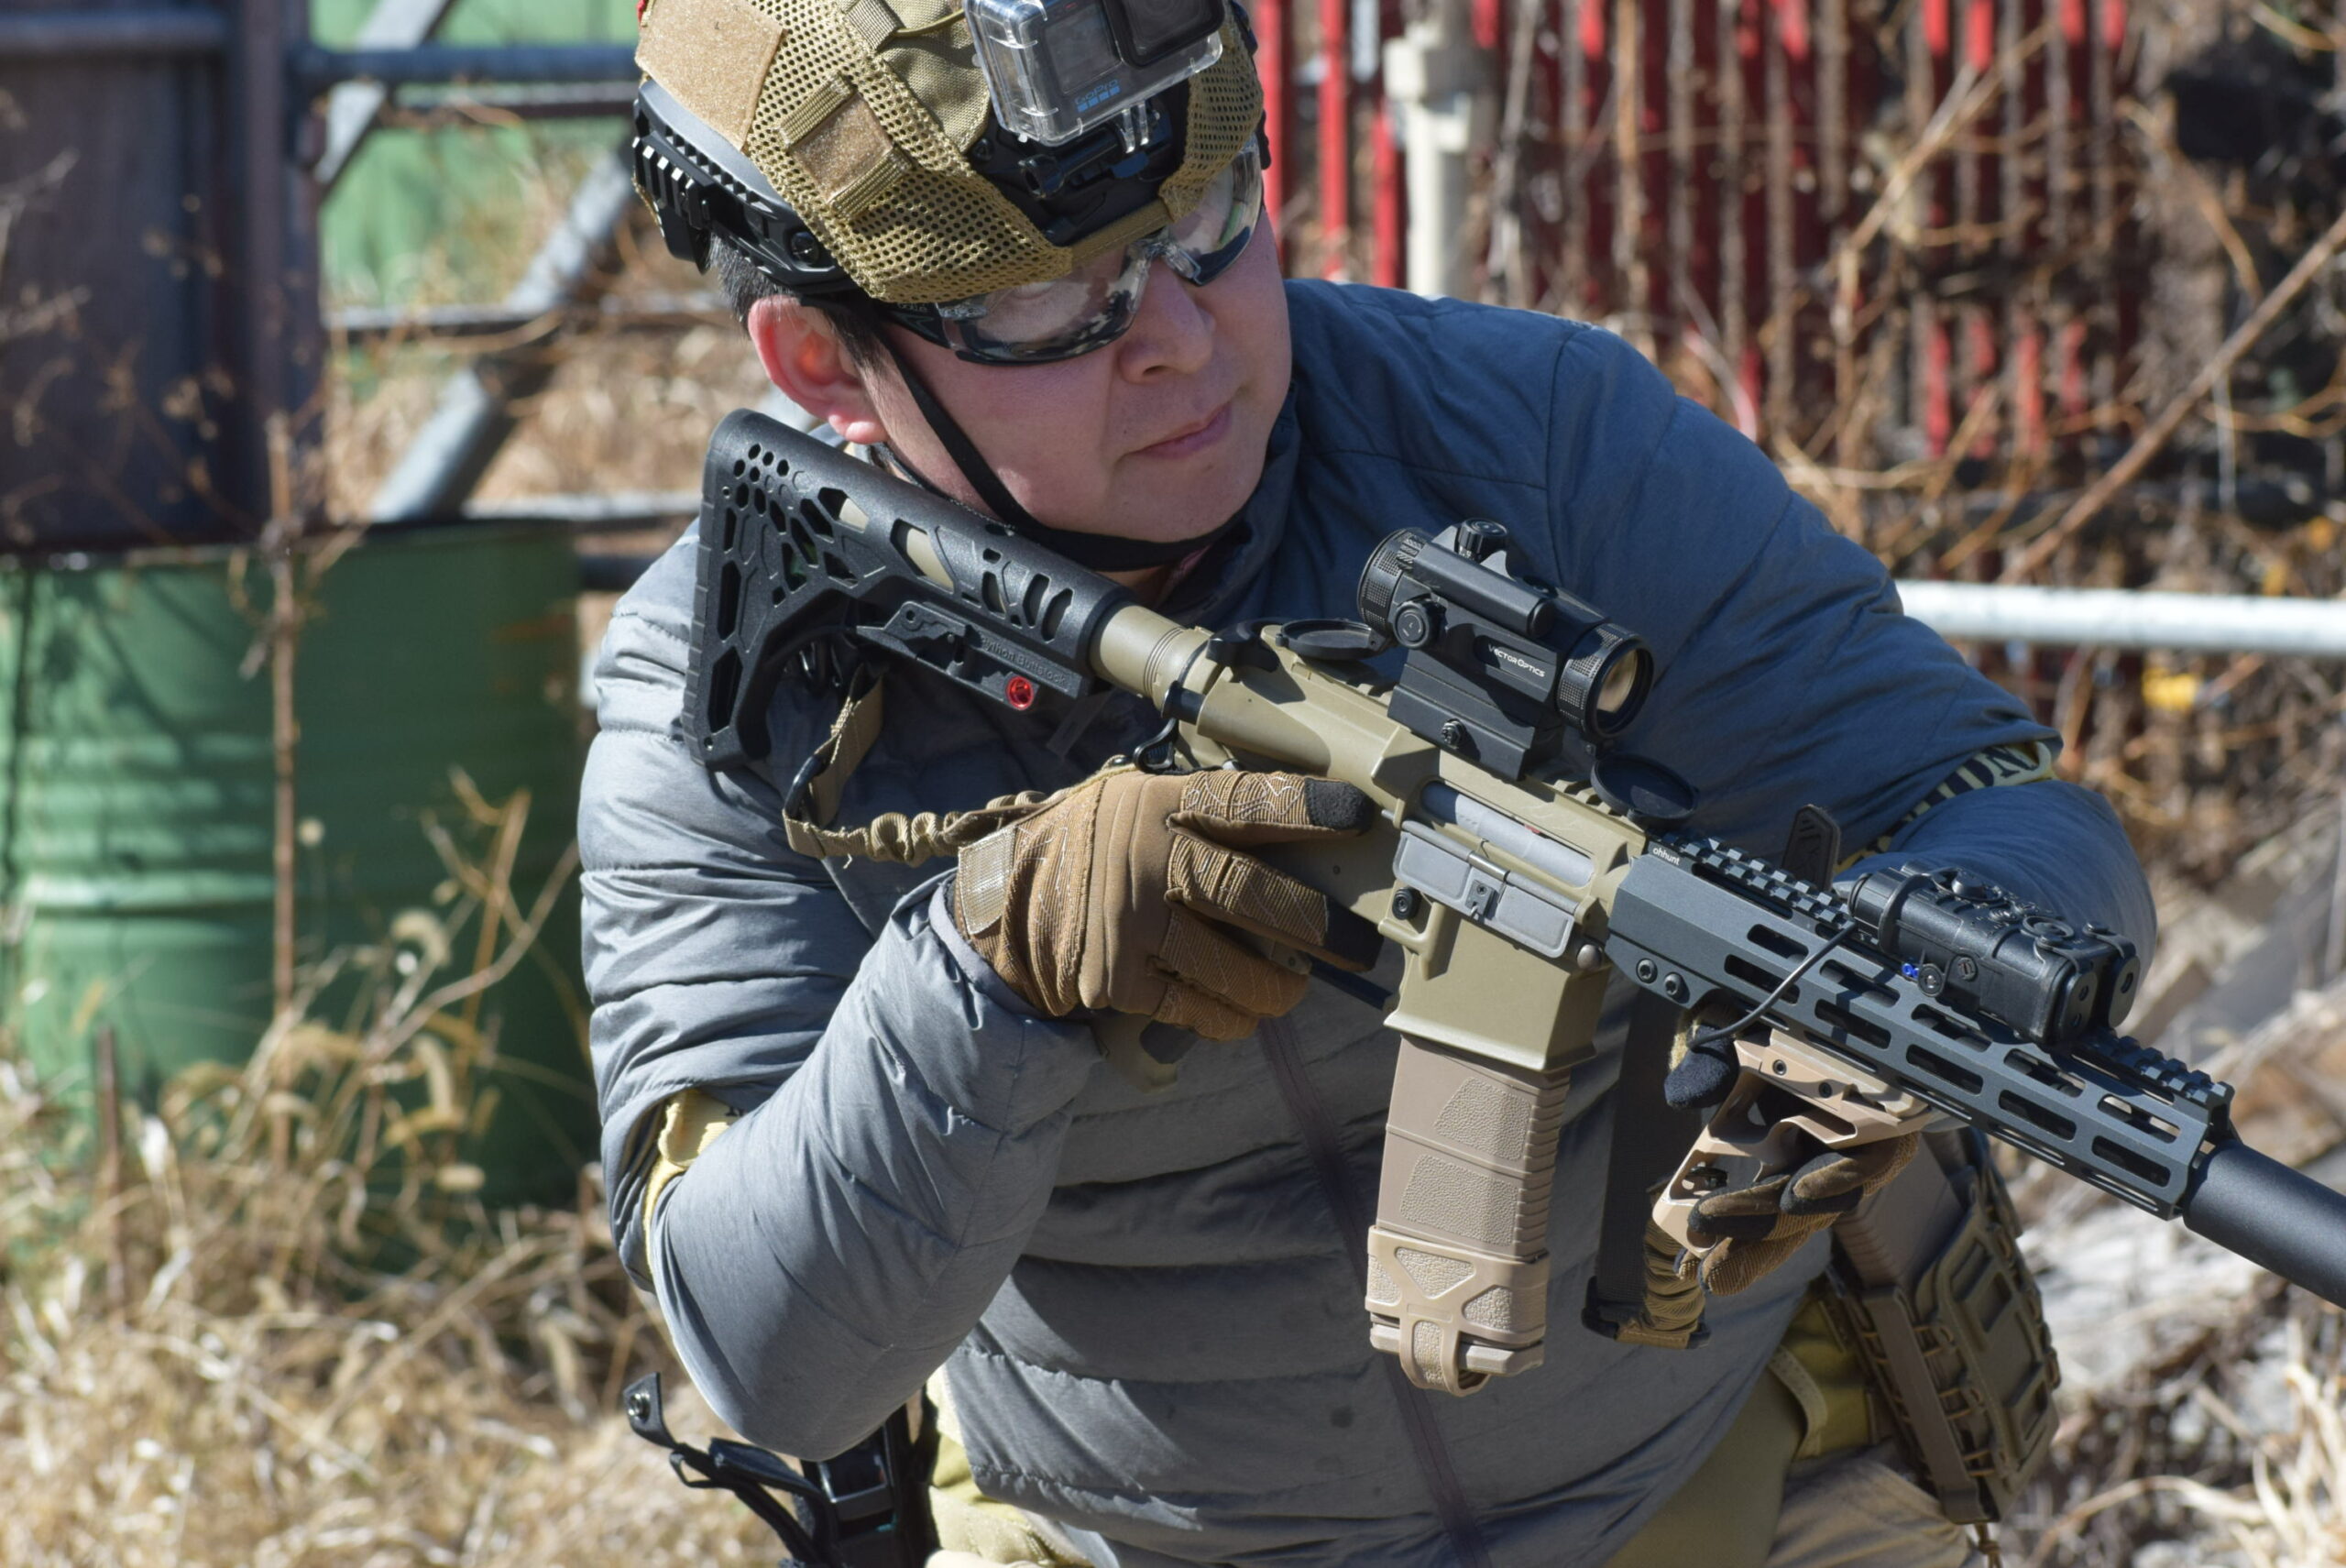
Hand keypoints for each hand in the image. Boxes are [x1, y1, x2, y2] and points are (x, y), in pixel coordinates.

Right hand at [952, 765, 1382, 1039]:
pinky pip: (1196, 1008)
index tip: (1358, 815)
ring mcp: (1130, 925)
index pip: (1243, 801)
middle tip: (1358, 946)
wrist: (1012, 903)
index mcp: (1159, 806)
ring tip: (1295, 990)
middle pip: (1247, 894)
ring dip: (1277, 988)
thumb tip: (1306, 856)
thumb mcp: (1143, 806)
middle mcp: (1146, 862)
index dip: (1304, 808)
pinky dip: (1230, 1017)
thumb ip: (1206, 821)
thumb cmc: (1103, 849)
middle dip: (1315, 924)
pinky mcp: (1117, 980)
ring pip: (1230, 967)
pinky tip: (1242, 1013)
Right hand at [1664, 1027, 1918, 1294]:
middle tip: (1709, 1271)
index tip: (1693, 1269)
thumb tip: (1682, 1098)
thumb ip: (1708, 1070)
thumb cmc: (1792, 1026)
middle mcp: (1821, 1162)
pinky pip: (1865, 1167)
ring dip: (1771, 1219)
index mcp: (1785, 1154)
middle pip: (1787, 1219)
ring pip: (1820, 1202)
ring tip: (1722, 1228)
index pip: (1757, 1209)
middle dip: (1748, 1249)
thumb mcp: (1735, 1042)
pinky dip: (1829, 1184)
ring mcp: (1858, 1153)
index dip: (1731, 1243)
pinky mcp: (1894, 1136)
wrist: (1853, 1001)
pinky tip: (1795, 1199)